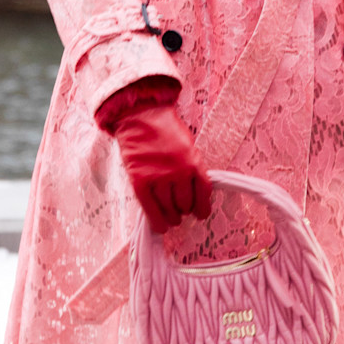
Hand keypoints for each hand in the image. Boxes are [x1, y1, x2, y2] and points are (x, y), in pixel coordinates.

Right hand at [105, 99, 211, 233]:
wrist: (141, 116)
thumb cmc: (165, 131)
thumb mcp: (188, 147)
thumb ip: (192, 169)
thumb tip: (195, 196)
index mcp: (194, 162)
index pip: (204, 193)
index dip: (203, 208)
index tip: (200, 215)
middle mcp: (178, 171)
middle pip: (185, 204)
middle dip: (184, 211)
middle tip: (180, 211)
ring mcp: (158, 177)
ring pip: (169, 209)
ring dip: (171, 217)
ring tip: (170, 218)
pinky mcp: (140, 181)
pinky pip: (150, 209)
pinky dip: (156, 221)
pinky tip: (160, 226)